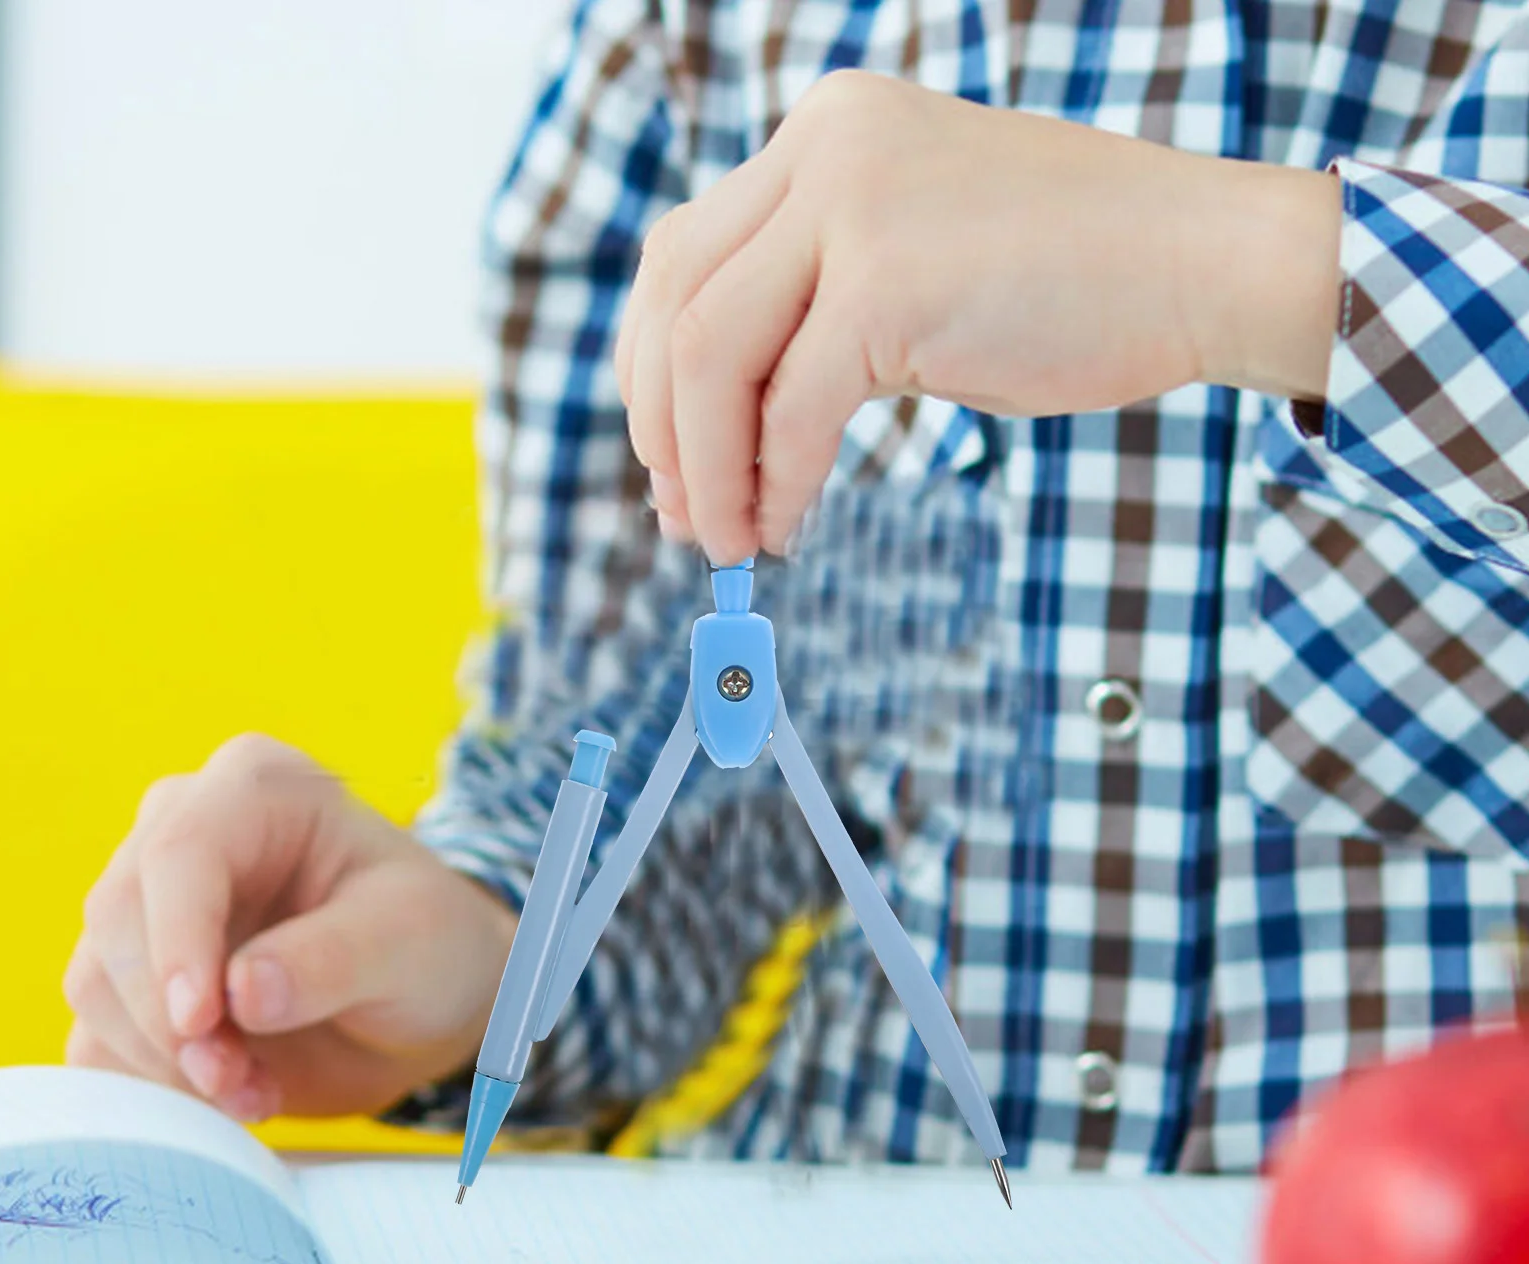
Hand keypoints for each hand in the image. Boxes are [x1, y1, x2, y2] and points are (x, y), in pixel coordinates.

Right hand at [63, 734, 515, 1120]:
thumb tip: (240, 992)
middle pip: (119, 917)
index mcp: (259, 787)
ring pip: (99, 982)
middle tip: (239, 1081)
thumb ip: (333, 960)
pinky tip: (230, 1096)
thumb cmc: (425, 941)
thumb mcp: (410, 941)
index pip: (181, 851)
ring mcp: (148, 902)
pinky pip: (97, 1033)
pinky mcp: (131, 975)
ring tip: (254, 1090)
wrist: (418, 998)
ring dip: (164, 1060)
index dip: (177, 939)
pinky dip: (151, 1082)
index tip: (200, 1020)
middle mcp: (183, 827)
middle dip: (170, 1017)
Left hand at [616, 70, 1341, 563]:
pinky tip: (785, 527)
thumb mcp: (911, 263)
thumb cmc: (1071, 281)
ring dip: (705, 469)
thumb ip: (815, 307)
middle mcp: (824, 148)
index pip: (681, 256)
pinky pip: (789, 408)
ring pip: (707, 356)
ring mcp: (854, 204)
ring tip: (727, 540)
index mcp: (823, 134)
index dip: (651, 373)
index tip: (669, 462)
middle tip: (682, 517)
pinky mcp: (889, 280)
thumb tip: (722, 421)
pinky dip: (774, 482)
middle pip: (672, 301)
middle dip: (660, 427)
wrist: (1200, 263)